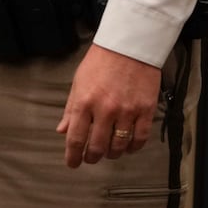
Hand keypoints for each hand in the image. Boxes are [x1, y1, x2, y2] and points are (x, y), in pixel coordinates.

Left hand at [55, 44, 160, 168]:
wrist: (130, 44)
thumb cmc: (101, 61)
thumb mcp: (79, 82)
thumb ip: (70, 108)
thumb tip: (62, 130)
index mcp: (84, 102)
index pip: (75, 138)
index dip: (73, 156)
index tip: (73, 163)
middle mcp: (104, 110)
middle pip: (97, 147)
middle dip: (92, 157)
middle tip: (91, 158)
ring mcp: (126, 111)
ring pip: (118, 146)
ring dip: (112, 153)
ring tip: (109, 151)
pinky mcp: (145, 110)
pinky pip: (139, 138)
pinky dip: (133, 147)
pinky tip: (129, 147)